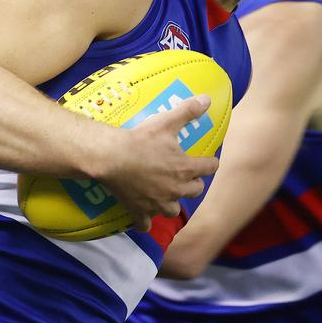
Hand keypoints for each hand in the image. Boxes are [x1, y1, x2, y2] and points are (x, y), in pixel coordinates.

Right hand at [99, 94, 218, 232]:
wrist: (111, 157)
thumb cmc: (141, 139)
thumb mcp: (166, 122)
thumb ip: (187, 111)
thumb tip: (207, 98)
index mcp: (185, 168)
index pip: (209, 168)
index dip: (209, 163)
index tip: (207, 161)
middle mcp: (176, 189)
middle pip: (195, 191)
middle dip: (192, 183)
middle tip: (184, 176)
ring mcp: (157, 202)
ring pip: (173, 210)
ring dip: (172, 203)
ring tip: (166, 196)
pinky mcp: (139, 210)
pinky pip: (146, 224)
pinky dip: (145, 222)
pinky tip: (144, 217)